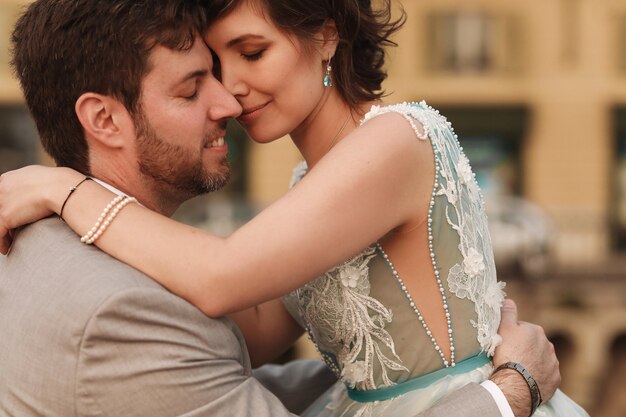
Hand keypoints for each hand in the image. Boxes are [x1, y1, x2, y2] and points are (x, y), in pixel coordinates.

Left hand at [0, 166, 81, 254]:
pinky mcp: (5, 217)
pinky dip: (1, 243)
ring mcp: (1, 203)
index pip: (1, 197)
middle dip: (3, 221)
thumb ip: (31, 183)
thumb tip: (38, 191)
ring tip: (7, 243)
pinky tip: (6, 249)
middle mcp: (0, 189)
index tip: (12, 218)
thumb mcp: (40, 177)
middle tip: (9, 232)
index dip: (5, 209)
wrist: (61, 188)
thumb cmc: (59, 182)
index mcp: (7, 179)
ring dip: (2, 234)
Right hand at [490, 299, 559, 416]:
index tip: (505, 344)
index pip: (523, 329)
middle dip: (525, 349)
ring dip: (532, 362)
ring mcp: (553, 363)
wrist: (516, 383)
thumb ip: (507, 313)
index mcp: (536, 331)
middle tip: (511, 357)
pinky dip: (538, 376)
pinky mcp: (555, 379)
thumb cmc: (508, 353)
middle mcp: (548, 345)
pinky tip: (528, 379)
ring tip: (519, 370)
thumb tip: (509, 300)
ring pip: (541, 360)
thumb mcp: (503, 329)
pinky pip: (546, 375)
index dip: (512, 336)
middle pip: (533, 345)